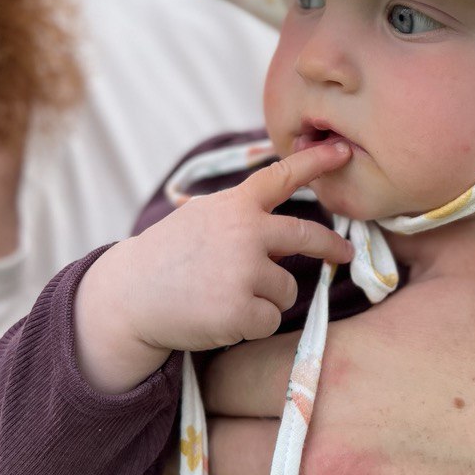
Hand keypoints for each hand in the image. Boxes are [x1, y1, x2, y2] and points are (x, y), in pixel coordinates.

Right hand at [73, 142, 354, 392]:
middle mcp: (245, 232)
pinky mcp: (241, 309)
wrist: (129, 297)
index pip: (282, 177)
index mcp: (235, 205)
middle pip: (307, 236)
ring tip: (226, 295)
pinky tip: (221, 317)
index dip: (315, 162)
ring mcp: (244, 270)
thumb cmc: (169, 257)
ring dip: (267, 298)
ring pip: (288, 289)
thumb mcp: (203, 218)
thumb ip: (242, 215)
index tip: (343, 151)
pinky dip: (252, 324)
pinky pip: (271, 319)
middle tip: (345, 252)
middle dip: (331, 246)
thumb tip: (286, 227)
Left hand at [134, 216, 474, 474]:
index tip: (207, 358)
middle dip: (186, 438)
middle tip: (173, 430)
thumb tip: (339, 203)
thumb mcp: (467, 255)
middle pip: (209, 453)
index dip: (207, 360)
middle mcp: (327, 458)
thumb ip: (391, 227)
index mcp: (339, 372)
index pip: (224, 370)